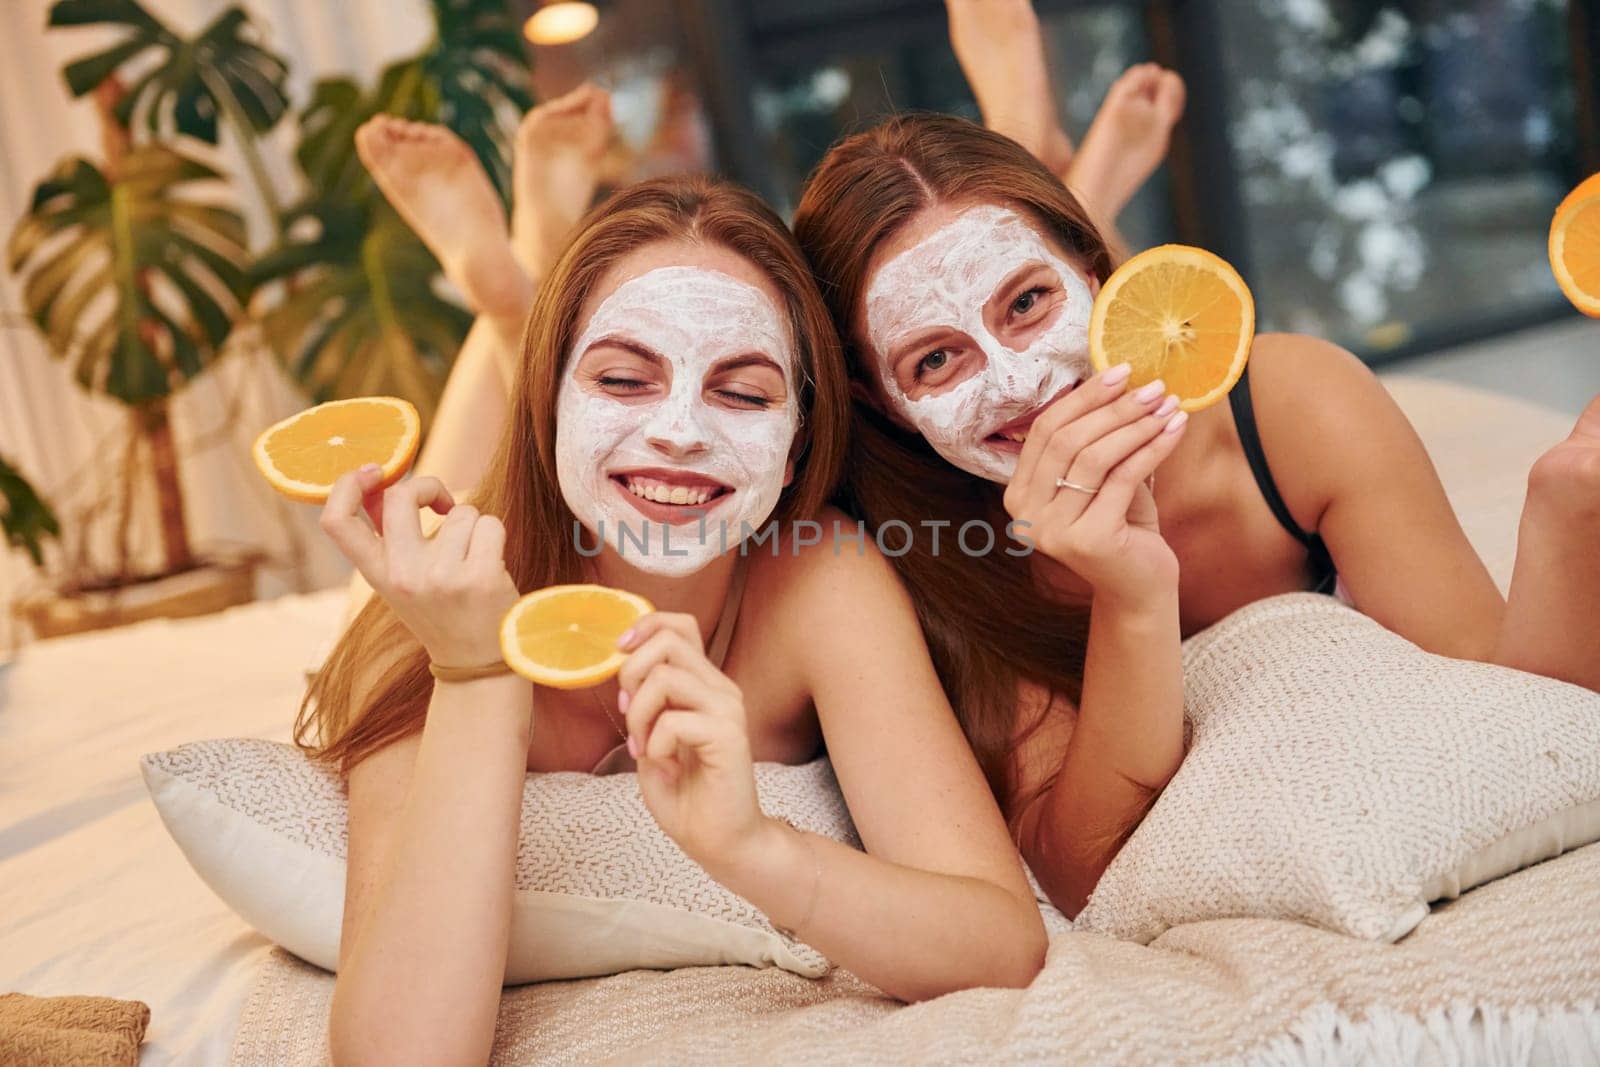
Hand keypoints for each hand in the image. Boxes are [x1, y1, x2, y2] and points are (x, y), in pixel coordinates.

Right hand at [320, 464, 518, 666]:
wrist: (476, 664)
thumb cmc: (442, 611)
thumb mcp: (402, 580)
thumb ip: (390, 537)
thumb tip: (379, 484)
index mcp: (377, 575)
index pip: (337, 522)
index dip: (347, 485)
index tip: (375, 470)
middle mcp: (403, 575)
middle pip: (401, 496)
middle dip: (429, 486)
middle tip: (441, 503)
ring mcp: (441, 576)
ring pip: (461, 511)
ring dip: (473, 525)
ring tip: (472, 560)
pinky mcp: (479, 577)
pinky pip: (490, 524)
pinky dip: (495, 537)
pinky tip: (491, 566)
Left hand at [616, 613, 767, 876]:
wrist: (723, 842)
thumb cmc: (688, 796)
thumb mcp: (652, 740)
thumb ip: (645, 703)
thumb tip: (623, 670)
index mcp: (705, 684)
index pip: (680, 626)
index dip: (645, 627)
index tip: (618, 653)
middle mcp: (721, 689)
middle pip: (668, 642)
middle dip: (631, 674)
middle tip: (628, 715)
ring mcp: (728, 710)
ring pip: (665, 678)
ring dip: (639, 714)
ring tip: (644, 748)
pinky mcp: (729, 736)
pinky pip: (672, 721)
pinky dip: (655, 744)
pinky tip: (666, 766)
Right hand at [1004, 366, 1186, 606]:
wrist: (1140, 587)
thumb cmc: (1123, 526)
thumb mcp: (1103, 478)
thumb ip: (1097, 440)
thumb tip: (1119, 380)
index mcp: (1019, 494)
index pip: (1044, 430)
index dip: (1083, 397)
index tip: (1121, 370)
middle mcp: (1025, 514)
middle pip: (1067, 440)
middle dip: (1113, 407)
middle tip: (1152, 386)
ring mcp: (1052, 531)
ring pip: (1094, 458)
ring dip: (1136, 425)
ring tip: (1168, 405)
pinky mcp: (1087, 540)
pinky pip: (1123, 479)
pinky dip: (1152, 449)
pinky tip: (1175, 430)